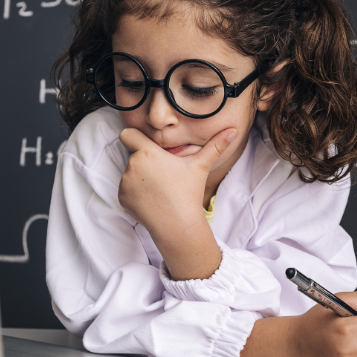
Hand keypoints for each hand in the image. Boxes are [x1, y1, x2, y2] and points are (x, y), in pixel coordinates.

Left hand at [118, 126, 237, 280]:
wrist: (178, 225)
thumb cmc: (189, 193)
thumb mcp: (200, 166)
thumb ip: (215, 146)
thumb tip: (234, 131)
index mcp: (148, 153)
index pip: (128, 134)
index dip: (134, 137)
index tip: (142, 143)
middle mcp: (132, 165)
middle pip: (134, 156)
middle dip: (145, 162)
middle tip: (164, 176)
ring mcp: (125, 183)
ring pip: (130, 173)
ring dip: (141, 178)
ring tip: (160, 189)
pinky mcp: (122, 198)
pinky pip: (127, 190)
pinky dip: (136, 194)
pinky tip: (153, 200)